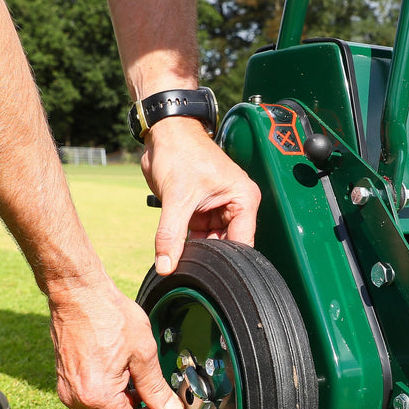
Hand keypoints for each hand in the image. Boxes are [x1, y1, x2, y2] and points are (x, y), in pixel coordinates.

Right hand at [49, 273, 184, 408]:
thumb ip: (157, 387)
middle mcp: (78, 399)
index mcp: (99, 396)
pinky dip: (108, 403)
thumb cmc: (109, 315)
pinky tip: (124, 385)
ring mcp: (67, 391)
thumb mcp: (143, 352)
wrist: (77, 293)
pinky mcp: (64, 381)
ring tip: (143, 395)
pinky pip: (88, 405)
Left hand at [140, 116, 260, 274]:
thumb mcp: (177, 196)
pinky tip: (176, 252)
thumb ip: (171, 234)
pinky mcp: (201, 210)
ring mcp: (218, 209)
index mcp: (244, 198)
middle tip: (191, 270)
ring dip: (196, 252)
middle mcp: (235, 205)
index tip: (210, 274)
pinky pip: (197, 236)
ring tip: (180, 261)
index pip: (242, 242)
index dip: (227, 260)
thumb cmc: (180, 151)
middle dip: (210, 256)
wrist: (164, 133)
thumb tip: (166, 266)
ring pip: (210, 243)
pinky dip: (186, 244)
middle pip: (227, 245)